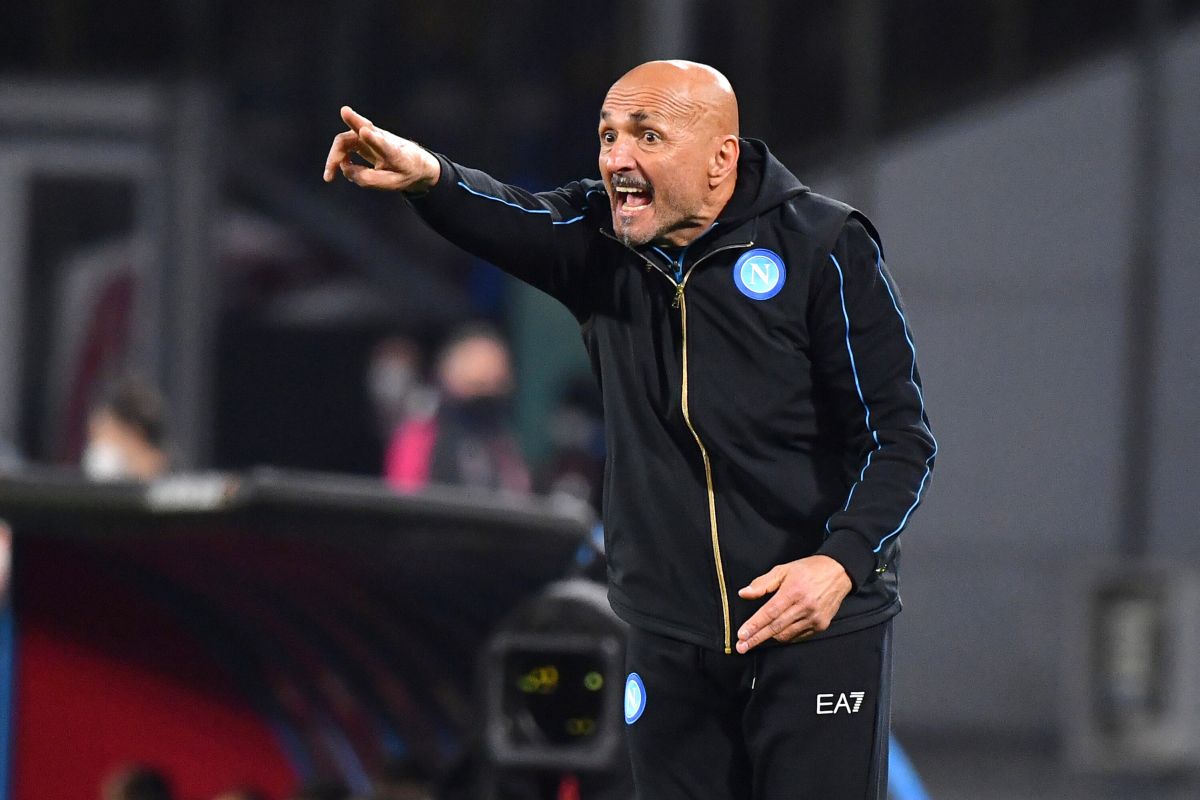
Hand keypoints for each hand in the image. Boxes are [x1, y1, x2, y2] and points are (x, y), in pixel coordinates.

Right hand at [322, 106, 440, 191]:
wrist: (416, 162)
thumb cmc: (405, 172)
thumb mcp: (392, 183)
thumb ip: (368, 179)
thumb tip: (344, 168)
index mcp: (395, 153)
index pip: (384, 144)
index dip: (373, 139)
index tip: (365, 131)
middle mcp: (381, 139)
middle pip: (362, 129)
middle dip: (352, 122)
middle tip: (343, 118)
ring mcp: (370, 136)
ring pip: (346, 139)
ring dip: (334, 156)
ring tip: (328, 177)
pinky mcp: (360, 138)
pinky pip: (343, 145)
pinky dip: (336, 159)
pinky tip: (333, 173)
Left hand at [735, 555, 852, 652]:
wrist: (839, 572)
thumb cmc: (808, 570)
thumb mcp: (783, 570)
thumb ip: (762, 583)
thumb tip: (744, 594)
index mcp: (793, 591)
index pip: (769, 613)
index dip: (754, 625)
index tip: (741, 635)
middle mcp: (805, 607)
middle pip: (776, 628)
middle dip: (756, 638)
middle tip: (742, 647)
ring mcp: (814, 618)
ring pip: (786, 634)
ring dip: (770, 638)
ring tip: (755, 639)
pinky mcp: (821, 625)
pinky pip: (798, 635)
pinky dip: (785, 635)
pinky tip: (776, 634)